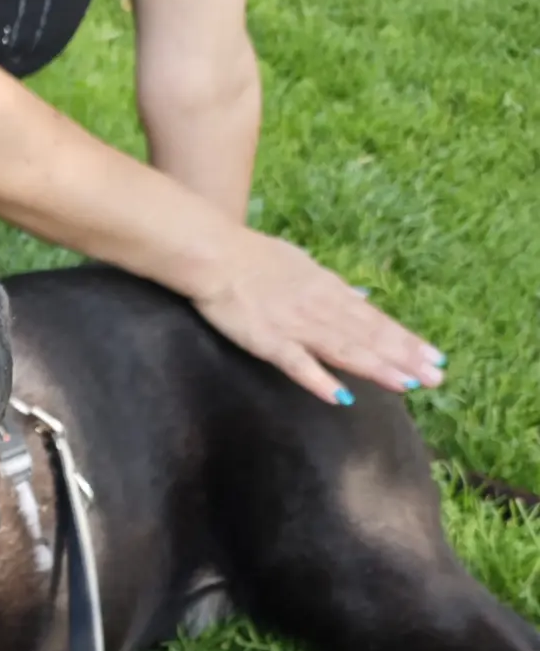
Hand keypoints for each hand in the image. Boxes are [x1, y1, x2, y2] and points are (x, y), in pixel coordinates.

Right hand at [191, 229, 445, 403]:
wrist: (214, 254)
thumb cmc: (252, 258)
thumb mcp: (301, 264)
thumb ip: (331, 285)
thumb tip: (361, 296)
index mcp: (329, 290)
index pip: (375, 319)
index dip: (406, 340)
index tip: (435, 357)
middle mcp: (321, 307)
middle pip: (369, 336)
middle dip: (405, 358)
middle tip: (437, 379)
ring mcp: (296, 325)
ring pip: (344, 349)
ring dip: (377, 367)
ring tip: (408, 385)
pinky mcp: (268, 340)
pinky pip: (297, 364)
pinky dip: (319, 379)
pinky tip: (340, 395)